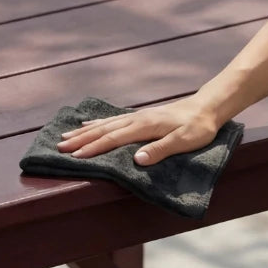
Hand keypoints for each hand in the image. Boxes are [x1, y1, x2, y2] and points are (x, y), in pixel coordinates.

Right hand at [56, 96, 222, 165]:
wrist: (208, 107)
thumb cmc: (199, 127)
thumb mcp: (184, 141)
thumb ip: (161, 150)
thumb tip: (137, 160)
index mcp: (144, 126)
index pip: (113, 139)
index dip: (94, 148)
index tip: (76, 157)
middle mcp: (136, 119)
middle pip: (103, 130)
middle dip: (80, 140)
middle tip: (60, 147)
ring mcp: (136, 117)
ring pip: (104, 124)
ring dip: (84, 132)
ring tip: (65, 137)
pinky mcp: (139, 117)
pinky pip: (112, 120)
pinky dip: (96, 123)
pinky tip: (87, 125)